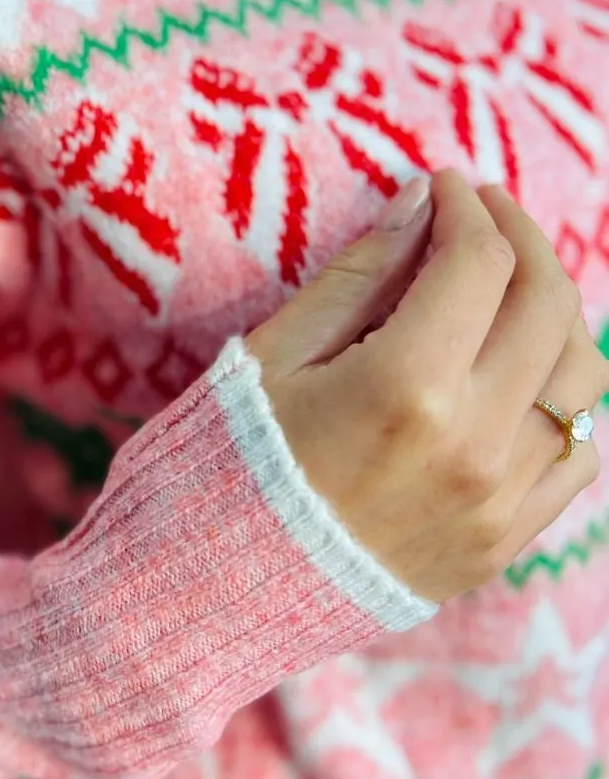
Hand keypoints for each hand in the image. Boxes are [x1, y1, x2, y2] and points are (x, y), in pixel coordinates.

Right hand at [247, 170, 608, 603]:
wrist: (207, 595)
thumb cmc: (222, 463)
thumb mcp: (274, 355)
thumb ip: (360, 275)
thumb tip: (422, 204)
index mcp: (404, 388)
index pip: (479, 264)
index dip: (465, 205)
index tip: (443, 184)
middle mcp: (472, 448)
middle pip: (549, 308)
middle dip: (521, 238)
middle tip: (482, 210)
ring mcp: (496, 506)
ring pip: (580, 381)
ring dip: (553, 312)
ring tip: (505, 285)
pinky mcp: (500, 546)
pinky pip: (574, 457)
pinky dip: (560, 398)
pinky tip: (517, 372)